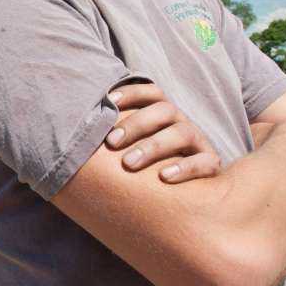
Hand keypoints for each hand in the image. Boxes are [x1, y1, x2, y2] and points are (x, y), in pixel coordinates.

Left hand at [104, 81, 220, 182]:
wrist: (191, 192)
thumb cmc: (149, 167)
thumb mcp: (134, 147)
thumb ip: (115, 137)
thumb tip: (73, 129)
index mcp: (164, 114)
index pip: (152, 92)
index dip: (132, 93)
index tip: (108, 101)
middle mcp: (182, 124)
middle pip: (164, 111)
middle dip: (136, 124)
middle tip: (111, 142)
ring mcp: (198, 144)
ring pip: (182, 133)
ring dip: (154, 146)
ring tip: (130, 163)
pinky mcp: (211, 166)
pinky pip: (205, 163)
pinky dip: (186, 168)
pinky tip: (164, 177)